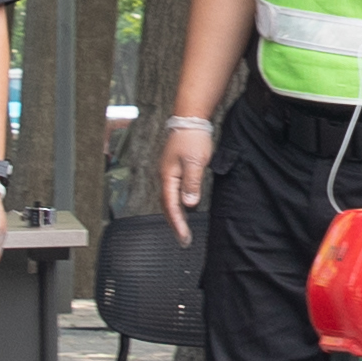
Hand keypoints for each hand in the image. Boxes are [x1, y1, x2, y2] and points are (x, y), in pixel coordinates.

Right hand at [156, 110, 214, 233]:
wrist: (190, 120)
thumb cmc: (192, 138)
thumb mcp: (195, 162)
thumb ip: (192, 183)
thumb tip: (189, 204)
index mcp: (168, 176)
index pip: (171, 206)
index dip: (178, 224)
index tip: (184, 238)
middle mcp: (165, 176)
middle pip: (167, 206)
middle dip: (174, 224)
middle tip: (183, 240)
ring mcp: (169, 173)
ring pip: (169, 200)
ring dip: (175, 216)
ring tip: (182, 230)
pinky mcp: (174, 170)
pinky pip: (173, 192)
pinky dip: (177, 204)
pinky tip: (184, 209)